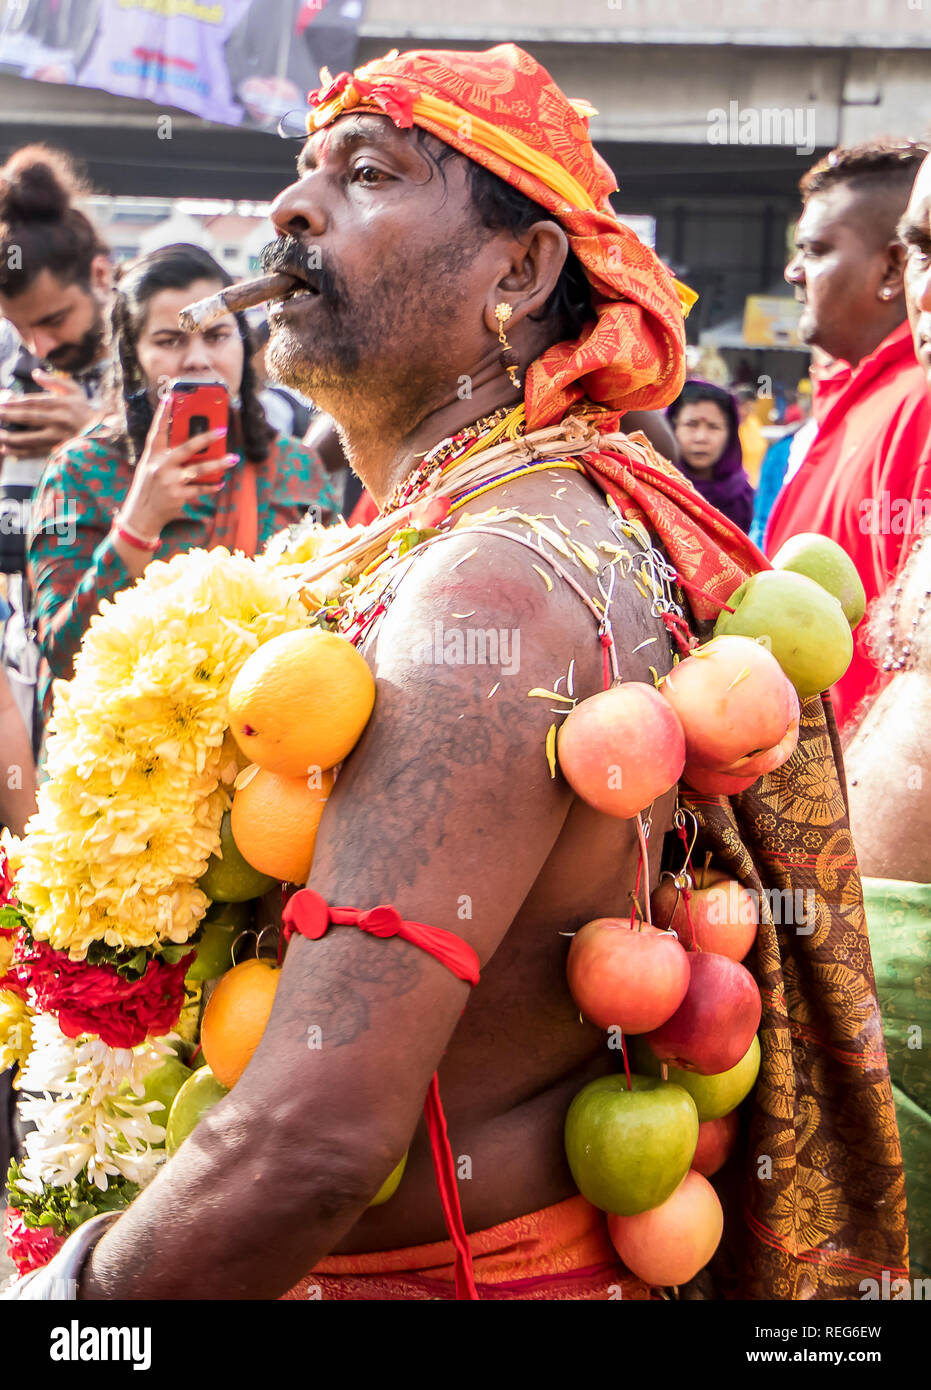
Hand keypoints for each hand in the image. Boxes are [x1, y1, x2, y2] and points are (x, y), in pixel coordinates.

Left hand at [0, 372, 95, 457]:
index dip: (17, 402)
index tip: (3, 401)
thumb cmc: (82, 408)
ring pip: (31, 438)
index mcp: (62, 404)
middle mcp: (59, 421)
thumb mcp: (73, 389)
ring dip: (12, 437)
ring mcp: (58, 437)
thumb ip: (53, 380)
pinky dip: (20, 452)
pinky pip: (36, 452)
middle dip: (10, 416)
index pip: (36, 402)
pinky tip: (6, 449)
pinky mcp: (56, 449)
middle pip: (30, 418)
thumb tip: (35, 373)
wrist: (99, 431)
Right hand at [118, 396, 236, 538]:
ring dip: (218, 464)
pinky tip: (220, 483)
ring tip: (233, 459)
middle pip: (186, 447)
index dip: (163, 413)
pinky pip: (199, 489)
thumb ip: (166, 456)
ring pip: (198, 469)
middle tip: (223, 430)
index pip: (158, 430)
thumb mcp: (150, 468)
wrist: (140, 515)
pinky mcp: (177, 495)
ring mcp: (169, 481)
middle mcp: (160, 465)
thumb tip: (193, 446)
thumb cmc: (149, 488)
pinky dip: (211, 487)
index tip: (170, 396)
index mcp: (152, 455)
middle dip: (206, 438)